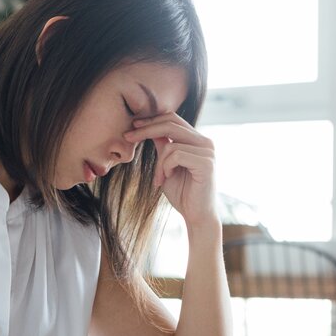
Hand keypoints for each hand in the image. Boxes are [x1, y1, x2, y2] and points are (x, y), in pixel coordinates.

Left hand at [124, 113, 217, 227]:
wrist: (196, 216)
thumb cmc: (182, 193)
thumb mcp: (166, 166)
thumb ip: (163, 147)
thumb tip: (149, 127)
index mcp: (197, 140)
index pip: (173, 119)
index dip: (151, 120)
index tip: (132, 126)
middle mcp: (205, 142)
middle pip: (171, 123)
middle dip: (146, 129)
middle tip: (128, 137)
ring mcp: (208, 152)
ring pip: (171, 144)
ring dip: (159, 164)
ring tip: (159, 179)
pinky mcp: (206, 163)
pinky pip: (176, 155)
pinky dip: (165, 168)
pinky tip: (167, 179)